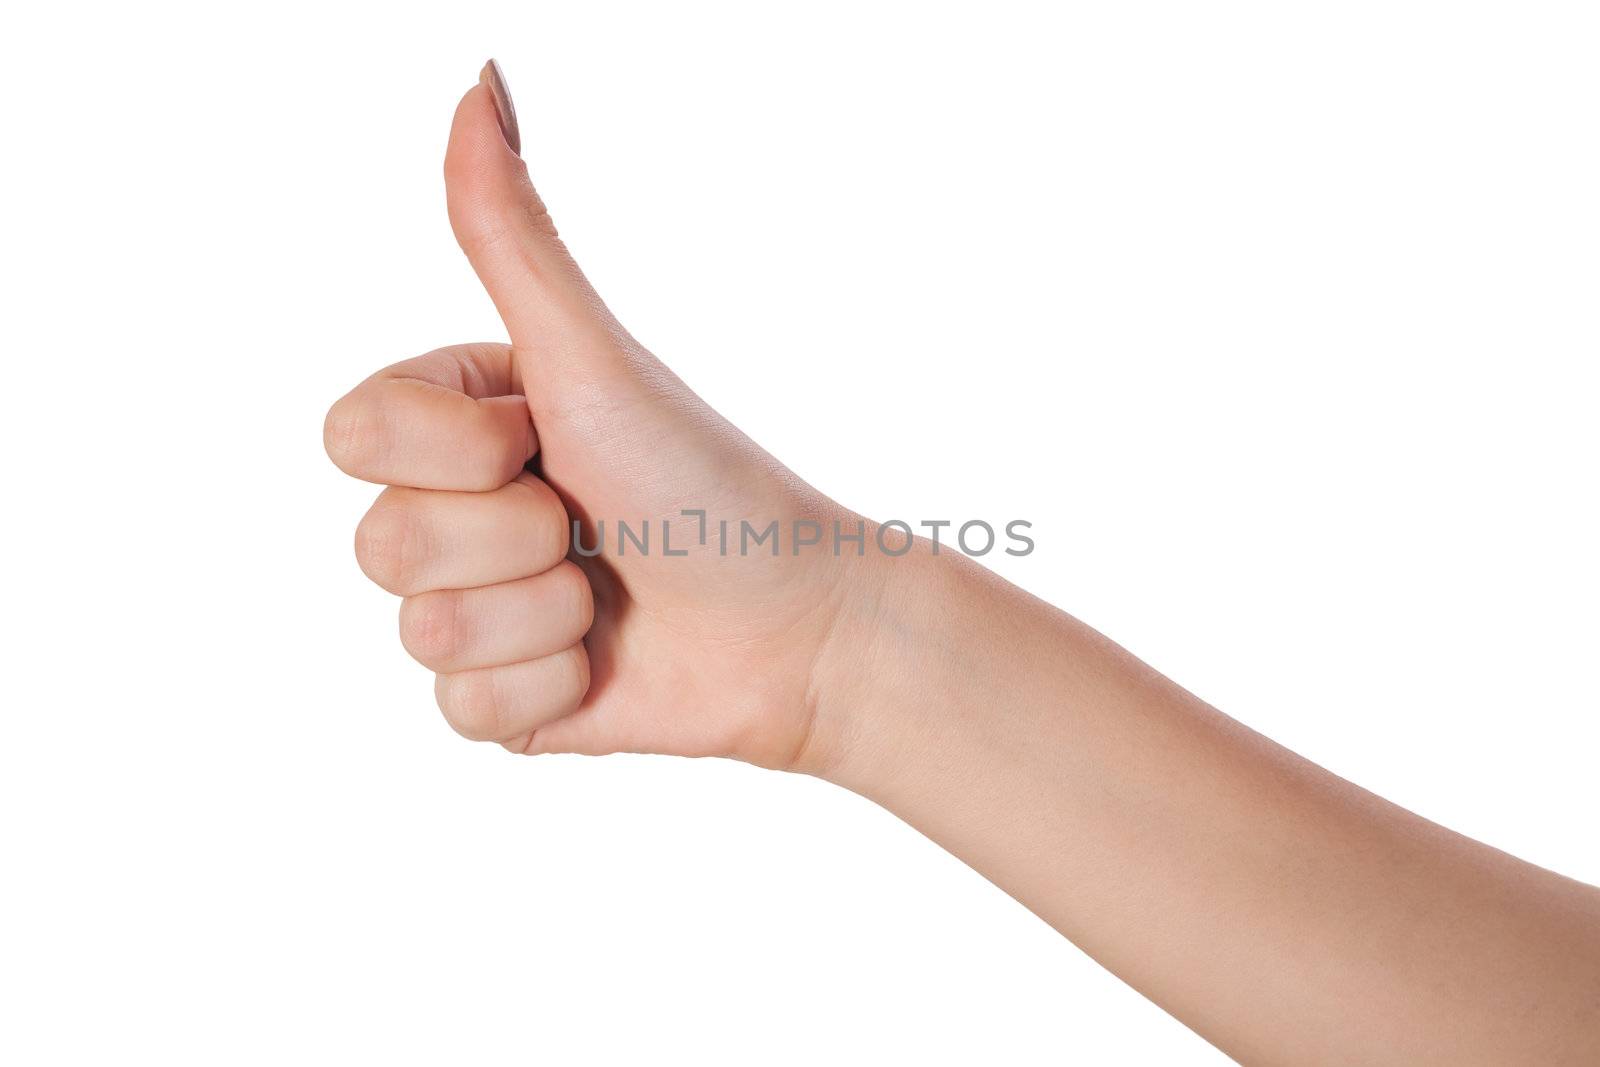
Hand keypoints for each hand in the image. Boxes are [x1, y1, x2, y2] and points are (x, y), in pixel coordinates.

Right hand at [325, 62, 870, 769]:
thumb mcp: (594, 358)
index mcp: (460, 419)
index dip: (459, 448)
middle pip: (382, 544)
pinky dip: (553, 687)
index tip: (552, 438)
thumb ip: (514, 235)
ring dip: (544, 615)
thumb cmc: (707, 479)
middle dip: (514, 537)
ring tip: (608, 593)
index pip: (355, 433)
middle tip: (590, 523)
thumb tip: (478, 81)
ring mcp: (474, 609)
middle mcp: (453, 510)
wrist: (798, 623)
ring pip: (423, 634)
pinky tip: (604, 660)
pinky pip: (465, 712)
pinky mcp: (503, 700)